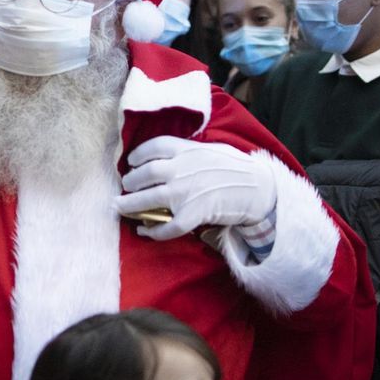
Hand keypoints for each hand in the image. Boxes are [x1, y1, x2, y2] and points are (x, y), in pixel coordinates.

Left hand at [115, 136, 276, 240]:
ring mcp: (185, 193)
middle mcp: (181, 169)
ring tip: (120, 207)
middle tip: (126, 186)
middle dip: (130, 181)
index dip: (137, 155)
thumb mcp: (212, 149)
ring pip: (147, 200)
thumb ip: (189, 151)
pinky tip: (143, 230)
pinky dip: (152, 232)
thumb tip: (170, 156)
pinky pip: (166, 227)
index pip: (153, 147)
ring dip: (129, 205)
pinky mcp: (192, 215)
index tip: (132, 162)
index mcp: (187, 150)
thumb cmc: (237, 168)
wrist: (259, 189)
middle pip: (144, 174)